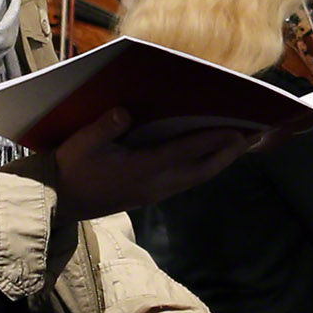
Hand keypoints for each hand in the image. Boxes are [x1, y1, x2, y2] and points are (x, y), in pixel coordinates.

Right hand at [47, 108, 255, 222]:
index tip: (237, 129)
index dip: (213, 140)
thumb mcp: (82, 143)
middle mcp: (155, 184)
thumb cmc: (70, 168)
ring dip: (220, 162)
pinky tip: (211, 158)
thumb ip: (105, 126)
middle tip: (253, 136)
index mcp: (141, 169)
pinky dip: (204, 168)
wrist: (59, 201)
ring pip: (197, 177)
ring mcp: (154, 192)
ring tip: (240, 145)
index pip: (185, 151)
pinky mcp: (150, 195)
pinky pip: (186, 180)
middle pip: (201, 169)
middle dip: (228, 153)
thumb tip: (126, 110)